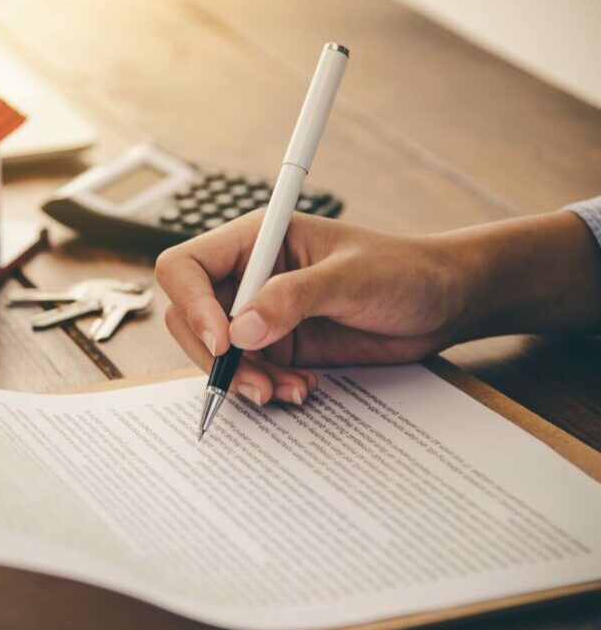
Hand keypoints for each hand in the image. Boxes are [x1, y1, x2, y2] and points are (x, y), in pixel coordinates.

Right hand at [156, 212, 469, 405]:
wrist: (443, 303)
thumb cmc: (405, 270)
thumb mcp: (352, 278)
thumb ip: (293, 298)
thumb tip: (240, 329)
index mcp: (256, 240)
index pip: (187, 266)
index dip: (192, 303)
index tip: (223, 341)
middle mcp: (248, 276)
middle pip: (189, 316)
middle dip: (215, 355)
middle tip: (255, 381)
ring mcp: (259, 314)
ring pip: (214, 353)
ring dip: (242, 378)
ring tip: (288, 389)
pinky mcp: (276, 346)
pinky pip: (247, 373)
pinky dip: (265, 388)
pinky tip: (302, 387)